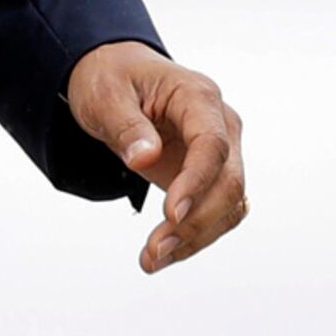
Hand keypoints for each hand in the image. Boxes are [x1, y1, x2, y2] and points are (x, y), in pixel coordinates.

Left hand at [65, 40, 248, 274]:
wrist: (116, 74)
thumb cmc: (111, 77)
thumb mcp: (106, 96)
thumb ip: (126, 126)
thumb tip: (144, 158)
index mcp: (198, 97)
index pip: (211, 145)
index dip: (196, 182)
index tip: (170, 216)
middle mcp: (220, 124)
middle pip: (229, 181)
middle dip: (196, 222)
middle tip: (154, 251)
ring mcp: (220, 151)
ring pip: (228, 204)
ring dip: (196, 238)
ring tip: (151, 261)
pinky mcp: (210, 173)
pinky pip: (216, 210)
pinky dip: (195, 235)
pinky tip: (164, 254)